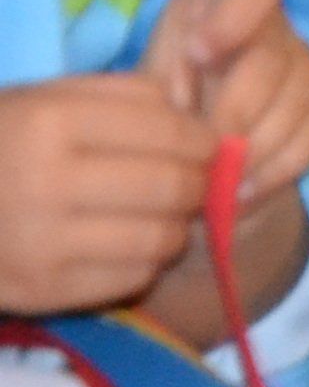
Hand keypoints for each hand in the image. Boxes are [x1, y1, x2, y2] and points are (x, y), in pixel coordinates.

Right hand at [0, 72, 212, 315]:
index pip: (166, 132)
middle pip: (170, 187)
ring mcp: (41, 243)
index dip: (203, 140)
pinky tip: (134, 246)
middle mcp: (46, 183)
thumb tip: (197, 116)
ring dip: (178, 227)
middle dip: (199, 185)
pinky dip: (148, 263)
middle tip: (197, 183)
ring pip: (158, 238)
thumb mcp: (50, 99)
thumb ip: (127, 95)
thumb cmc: (6, 144)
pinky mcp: (41, 290)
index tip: (210, 145)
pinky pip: (130, 279)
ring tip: (168, 216)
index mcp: (51, 124)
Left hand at [142, 0, 308, 205]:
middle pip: (273, 55)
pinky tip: (248, 191)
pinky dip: (286, 164)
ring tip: (221, 185)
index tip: (199, 53)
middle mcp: (275, 21)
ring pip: (302, 96)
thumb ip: (159, 94)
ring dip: (260, 148)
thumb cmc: (156, 104)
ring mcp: (308, 59)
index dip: (235, 15)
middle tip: (208, 153)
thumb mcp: (141, 91)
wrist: (187, 144)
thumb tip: (186, 118)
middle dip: (240, 109)